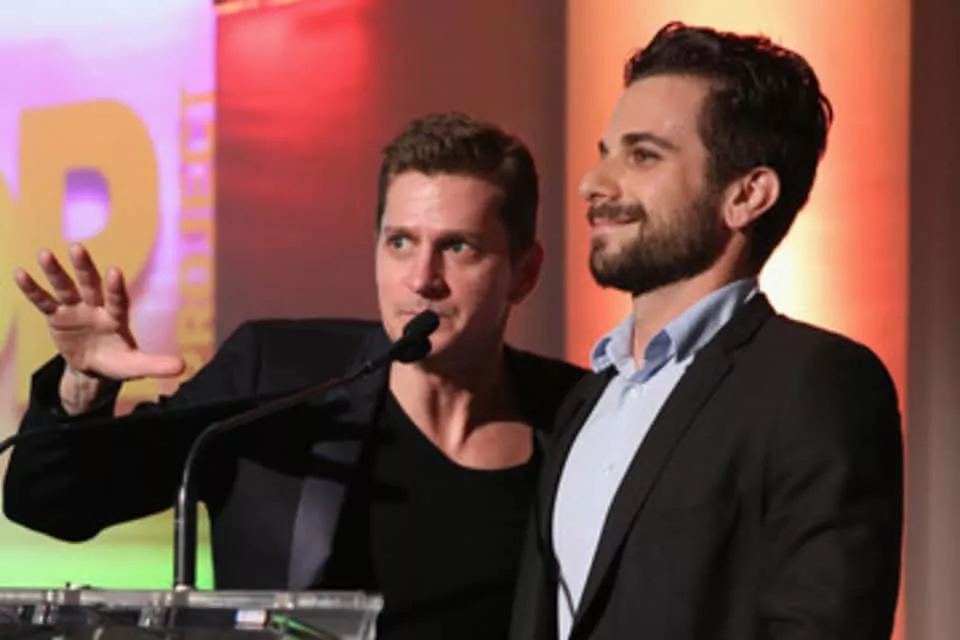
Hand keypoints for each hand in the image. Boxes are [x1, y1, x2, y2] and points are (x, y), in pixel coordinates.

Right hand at [14, 243, 185, 381]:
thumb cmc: (119, 362)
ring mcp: (76, 309)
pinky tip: (21, 273)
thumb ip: (155, 364)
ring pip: (65, 287)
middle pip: (91, 284)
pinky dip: (33, 289)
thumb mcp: (135, 366)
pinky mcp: (57, 317)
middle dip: (84, 267)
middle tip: (77, 247)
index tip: (114, 272)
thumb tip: (182, 367)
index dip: (115, 287)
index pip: (117, 300)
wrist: (95, 367)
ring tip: (45, 253)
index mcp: (117, 317)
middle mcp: (97, 307)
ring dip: (55, 271)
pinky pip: (44, 301)